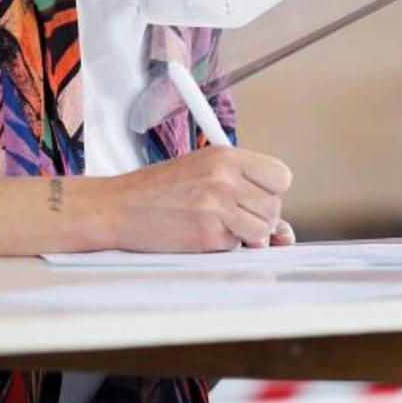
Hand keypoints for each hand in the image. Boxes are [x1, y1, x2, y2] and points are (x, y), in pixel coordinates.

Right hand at [98, 146, 291, 251]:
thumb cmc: (159, 188)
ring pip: (262, 230)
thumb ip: (242, 185)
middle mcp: (224, 179)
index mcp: (225, 156)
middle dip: (260, 217)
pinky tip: (201, 232)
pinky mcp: (207, 235)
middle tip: (233, 215)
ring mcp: (216, 207)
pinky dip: (224, 245)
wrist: (119, 207)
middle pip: (275, 207)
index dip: (273, 191)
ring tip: (218, 224)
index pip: (281, 176)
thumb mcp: (202, 169)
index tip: (258, 196)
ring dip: (245, 235)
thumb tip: (282, 225)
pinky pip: (236, 246)